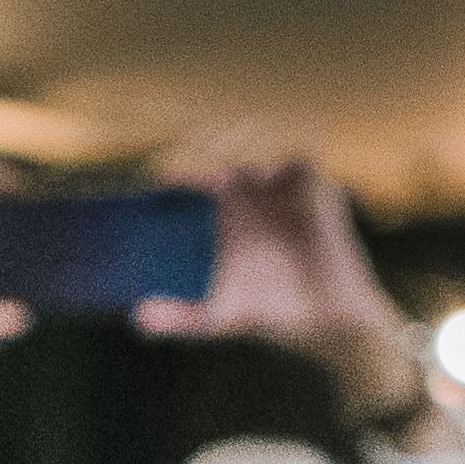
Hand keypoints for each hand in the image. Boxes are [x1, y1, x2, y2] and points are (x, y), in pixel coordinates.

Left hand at [133, 148, 419, 415]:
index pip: (197, 168)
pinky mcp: (320, 192)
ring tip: (219, 164)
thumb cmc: (274, 316)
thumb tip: (138, 316)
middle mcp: (256, 192)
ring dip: (240, 140)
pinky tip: (261, 172)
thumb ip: (179, 315)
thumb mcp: (219, 317)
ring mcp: (287, 189)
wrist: (327, 326)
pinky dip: (284, 153)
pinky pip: (305, 155)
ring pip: (264, 137)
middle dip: (205, 141)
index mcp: (228, 211)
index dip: (177, 161)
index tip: (158, 176)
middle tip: (186, 163)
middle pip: (227, 142)